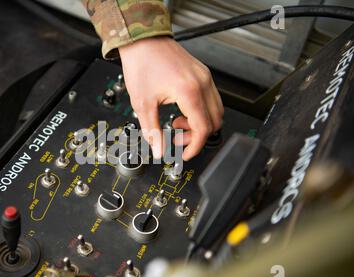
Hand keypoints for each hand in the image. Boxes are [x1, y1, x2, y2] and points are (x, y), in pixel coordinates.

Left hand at [119, 36, 222, 160]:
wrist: (143, 40)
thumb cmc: (142, 64)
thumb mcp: (142, 103)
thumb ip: (152, 130)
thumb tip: (158, 149)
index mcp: (189, 91)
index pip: (203, 128)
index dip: (195, 146)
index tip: (185, 154)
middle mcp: (202, 84)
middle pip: (215, 122)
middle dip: (198, 136)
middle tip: (177, 138)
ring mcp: (205, 78)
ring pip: (216, 111)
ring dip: (200, 124)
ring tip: (177, 123)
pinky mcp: (203, 75)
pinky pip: (211, 99)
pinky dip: (201, 111)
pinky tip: (182, 111)